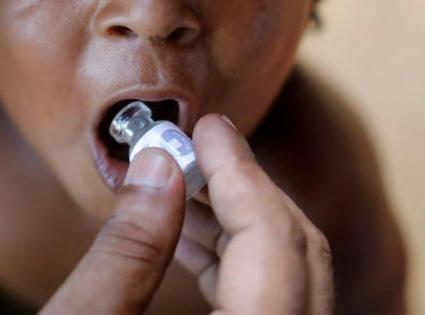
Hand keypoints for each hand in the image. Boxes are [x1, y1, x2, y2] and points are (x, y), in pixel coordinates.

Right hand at [42, 115, 333, 313]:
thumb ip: (127, 248)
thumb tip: (159, 163)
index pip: (275, 240)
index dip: (239, 171)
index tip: (208, 127)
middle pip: (297, 254)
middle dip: (244, 191)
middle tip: (195, 147)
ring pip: (292, 277)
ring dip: (238, 225)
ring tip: (182, 182)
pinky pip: (275, 301)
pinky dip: (236, 263)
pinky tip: (190, 234)